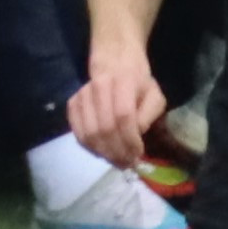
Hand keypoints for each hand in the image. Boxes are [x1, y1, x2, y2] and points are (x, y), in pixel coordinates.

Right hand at [69, 47, 167, 167]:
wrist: (114, 64)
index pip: (123, 116)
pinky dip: (90, 147)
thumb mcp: (154, 95)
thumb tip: (137, 134)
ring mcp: (82, 95)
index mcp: (123, 82)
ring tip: (117, 161)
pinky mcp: (73, 103)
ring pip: (89, 133)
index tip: (138, 154)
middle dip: (118, 151)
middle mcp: (98, 87)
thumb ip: (149, 114)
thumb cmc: (138, 84)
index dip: (130, 139)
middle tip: (128, 164)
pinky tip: (103, 152)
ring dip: (104, 153)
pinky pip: (77, 132)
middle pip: (105, 128)